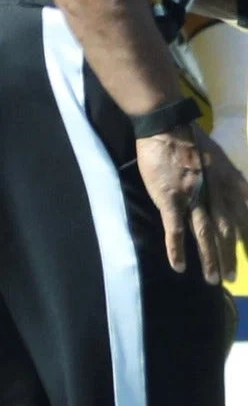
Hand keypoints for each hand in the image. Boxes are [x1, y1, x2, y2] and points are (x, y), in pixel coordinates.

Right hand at [135, 124, 246, 283]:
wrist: (166, 126)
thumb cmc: (192, 139)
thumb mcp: (222, 157)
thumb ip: (235, 179)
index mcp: (228, 183)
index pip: (242, 215)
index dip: (246, 235)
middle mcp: (215, 193)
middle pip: (226, 229)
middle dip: (231, 254)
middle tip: (231, 276)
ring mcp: (193, 197)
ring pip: (205, 234)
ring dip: (210, 258)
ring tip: (214, 279)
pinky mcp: (171, 199)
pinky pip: (175, 229)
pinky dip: (177, 249)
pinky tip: (180, 265)